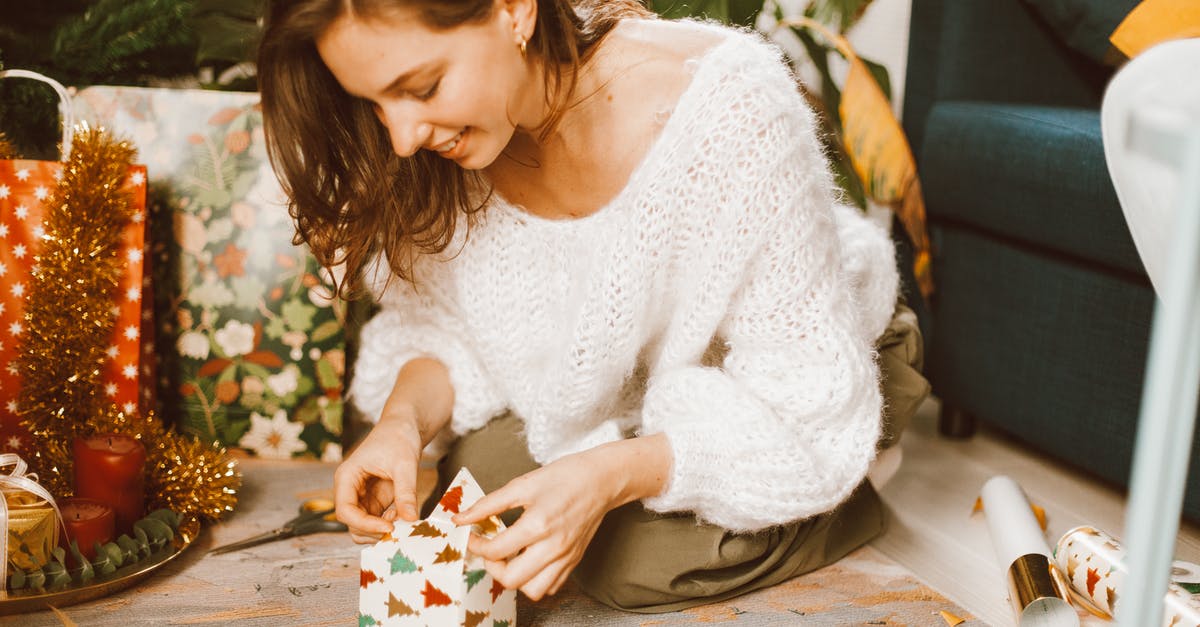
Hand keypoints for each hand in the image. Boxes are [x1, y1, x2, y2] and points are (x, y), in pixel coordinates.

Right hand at [334, 415, 422, 542]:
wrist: (404, 428)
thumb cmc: (398, 438)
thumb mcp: (405, 464)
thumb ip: (406, 492)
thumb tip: (410, 519)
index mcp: (347, 478)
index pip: (345, 511)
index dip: (364, 524)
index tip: (388, 527)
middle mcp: (350, 490)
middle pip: (352, 524)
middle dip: (373, 530)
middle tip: (398, 527)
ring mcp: (362, 498)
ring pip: (363, 527)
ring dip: (381, 529)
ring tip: (401, 516)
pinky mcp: (375, 501)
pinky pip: (376, 522)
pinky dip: (389, 524)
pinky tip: (403, 512)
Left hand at [452, 448, 621, 600]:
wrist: (601, 480)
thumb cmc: (564, 477)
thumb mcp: (522, 484)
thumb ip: (489, 504)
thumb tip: (461, 517)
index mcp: (538, 524)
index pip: (496, 550)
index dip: (476, 544)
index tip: (472, 533)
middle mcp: (553, 547)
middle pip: (511, 579)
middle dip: (492, 567)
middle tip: (490, 549)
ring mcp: (566, 557)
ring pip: (532, 591)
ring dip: (515, 578)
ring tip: (510, 557)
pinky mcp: (574, 561)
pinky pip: (551, 587)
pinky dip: (535, 580)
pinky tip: (530, 559)